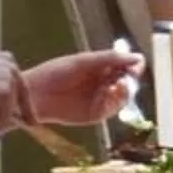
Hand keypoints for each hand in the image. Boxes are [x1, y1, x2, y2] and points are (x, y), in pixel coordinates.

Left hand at [23, 48, 142, 124]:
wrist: (34, 95)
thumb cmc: (55, 73)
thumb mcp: (83, 62)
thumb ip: (109, 58)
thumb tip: (138, 57)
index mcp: (101, 67)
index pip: (127, 66)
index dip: (134, 65)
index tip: (137, 65)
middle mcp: (104, 83)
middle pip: (128, 82)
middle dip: (131, 79)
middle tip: (126, 77)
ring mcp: (100, 100)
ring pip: (123, 97)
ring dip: (125, 91)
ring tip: (117, 85)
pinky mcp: (95, 115)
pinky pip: (112, 109)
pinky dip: (114, 102)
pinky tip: (108, 94)